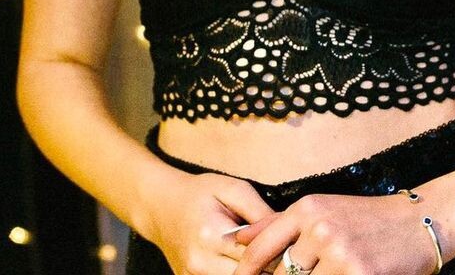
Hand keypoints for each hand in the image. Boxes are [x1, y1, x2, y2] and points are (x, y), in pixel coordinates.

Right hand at [142, 165, 281, 274]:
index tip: (293, 243)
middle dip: (269, 267)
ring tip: (268, 260)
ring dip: (254, 273)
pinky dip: (239, 274)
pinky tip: (249, 265)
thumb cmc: (199, 193)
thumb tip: (286, 230)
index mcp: (211, 235)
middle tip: (286, 254)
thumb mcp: (231, 189)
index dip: (278, 251)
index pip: (256, 254)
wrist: (160, 206)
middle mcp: (199, 263)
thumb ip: (259, 211)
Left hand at [232, 193, 438, 274]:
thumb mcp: (321, 210)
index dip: (243, 274)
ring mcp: (340, 253)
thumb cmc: (365, 220)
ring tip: (328, 272)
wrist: (417, 224)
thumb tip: (237, 239)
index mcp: (306, 209)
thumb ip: (278, 224)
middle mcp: (319, 228)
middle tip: (303, 273)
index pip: (259, 249)